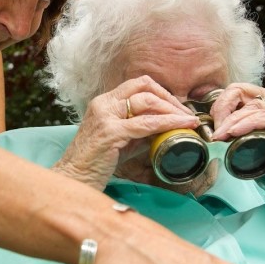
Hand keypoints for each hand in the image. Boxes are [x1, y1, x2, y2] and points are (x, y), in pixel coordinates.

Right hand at [52, 76, 197, 188]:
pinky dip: (167, 124)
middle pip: (144, 87)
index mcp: (104, 102)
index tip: (177, 107)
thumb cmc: (95, 163)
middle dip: (170, 99)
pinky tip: (181, 127)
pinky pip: (146, 124)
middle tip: (187, 114)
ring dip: (173, 110)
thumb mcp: (121, 141)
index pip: (137, 84)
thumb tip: (165, 128)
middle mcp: (104, 104)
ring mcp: (106, 116)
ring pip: (148, 102)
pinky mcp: (110, 132)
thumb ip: (139, 132)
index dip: (161, 92)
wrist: (74, 179)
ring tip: (189, 121)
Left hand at [208, 83, 264, 184]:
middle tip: (214, 134)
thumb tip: (209, 130)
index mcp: (263, 97)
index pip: (235, 90)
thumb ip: (233, 128)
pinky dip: (251, 123)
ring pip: (254, 106)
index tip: (210, 125)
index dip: (220, 105)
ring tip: (221, 135)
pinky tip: (237, 132)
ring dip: (233, 121)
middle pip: (241, 94)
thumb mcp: (246, 138)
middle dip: (222, 113)